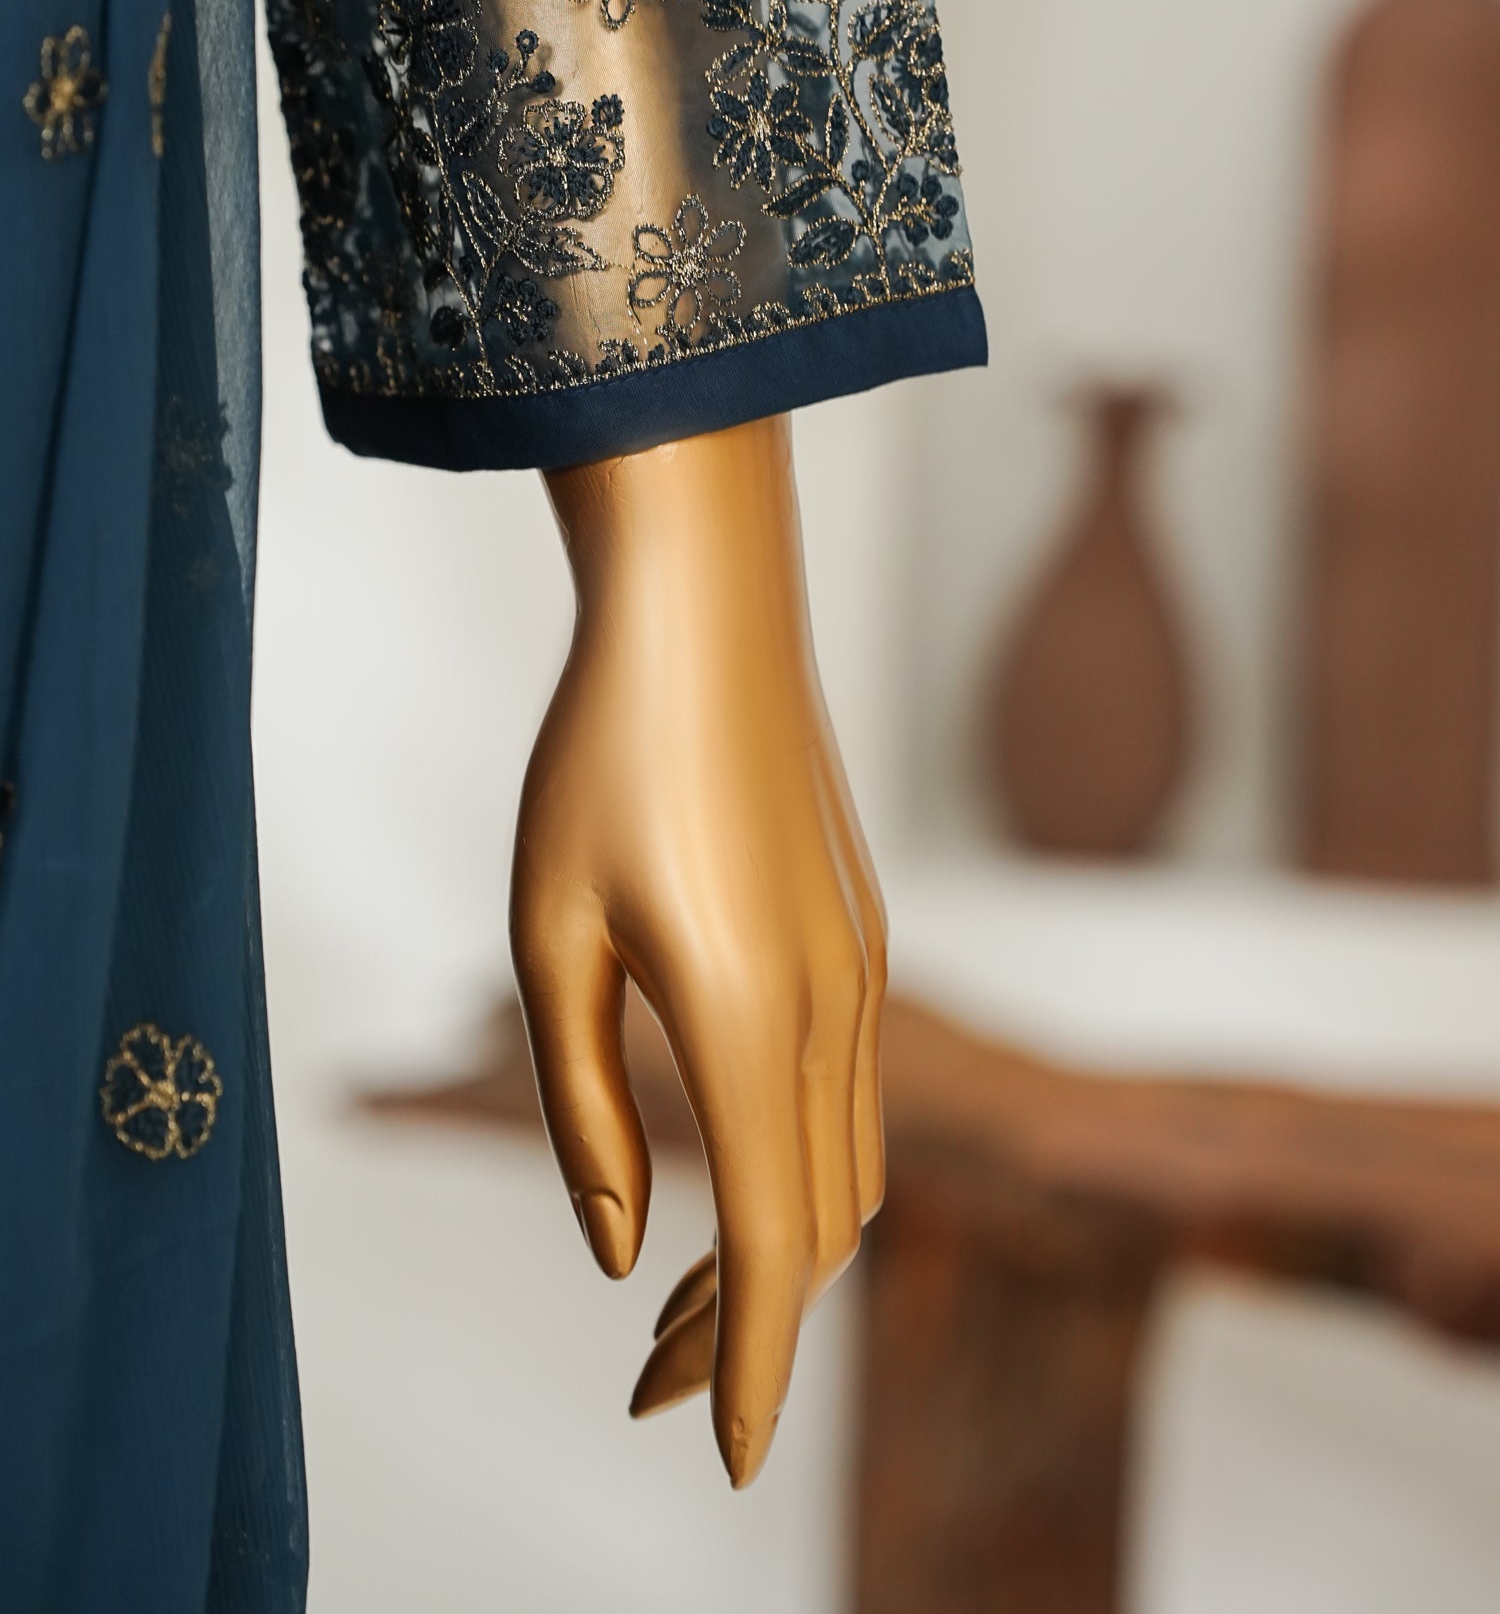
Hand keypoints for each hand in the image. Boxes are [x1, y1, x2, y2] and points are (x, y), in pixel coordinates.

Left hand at [509, 414, 886, 1486]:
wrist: (709, 604)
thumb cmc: (603, 757)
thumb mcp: (549, 932)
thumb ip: (582, 1105)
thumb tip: (618, 1249)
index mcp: (749, 1015)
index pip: (771, 1245)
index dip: (748, 1365)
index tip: (719, 1459)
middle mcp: (835, 1006)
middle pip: (818, 1226)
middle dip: (744, 1328)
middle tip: (646, 1387)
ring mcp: (864, 967)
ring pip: (849, 1166)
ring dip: (778, 1252)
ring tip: (671, 1296)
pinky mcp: (863, 933)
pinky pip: (852, 1095)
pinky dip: (800, 1170)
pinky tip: (723, 1165)